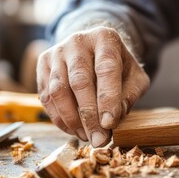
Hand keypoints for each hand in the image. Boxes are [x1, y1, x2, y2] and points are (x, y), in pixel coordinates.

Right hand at [37, 27, 149, 146]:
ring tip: (87, 136)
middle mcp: (78, 41)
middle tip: (98, 139)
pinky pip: (47, 96)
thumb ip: (129, 96)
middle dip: (89, 115)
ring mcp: (57, 52)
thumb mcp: (135, 78)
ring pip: (59, 90)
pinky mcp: (43, 64)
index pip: (106, 69)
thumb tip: (112, 120)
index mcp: (105, 38)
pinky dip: (59, 118)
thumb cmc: (119, 67)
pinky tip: (73, 129)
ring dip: (72, 119)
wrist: (96, 50)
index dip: (107, 98)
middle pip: (79, 81)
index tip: (109, 124)